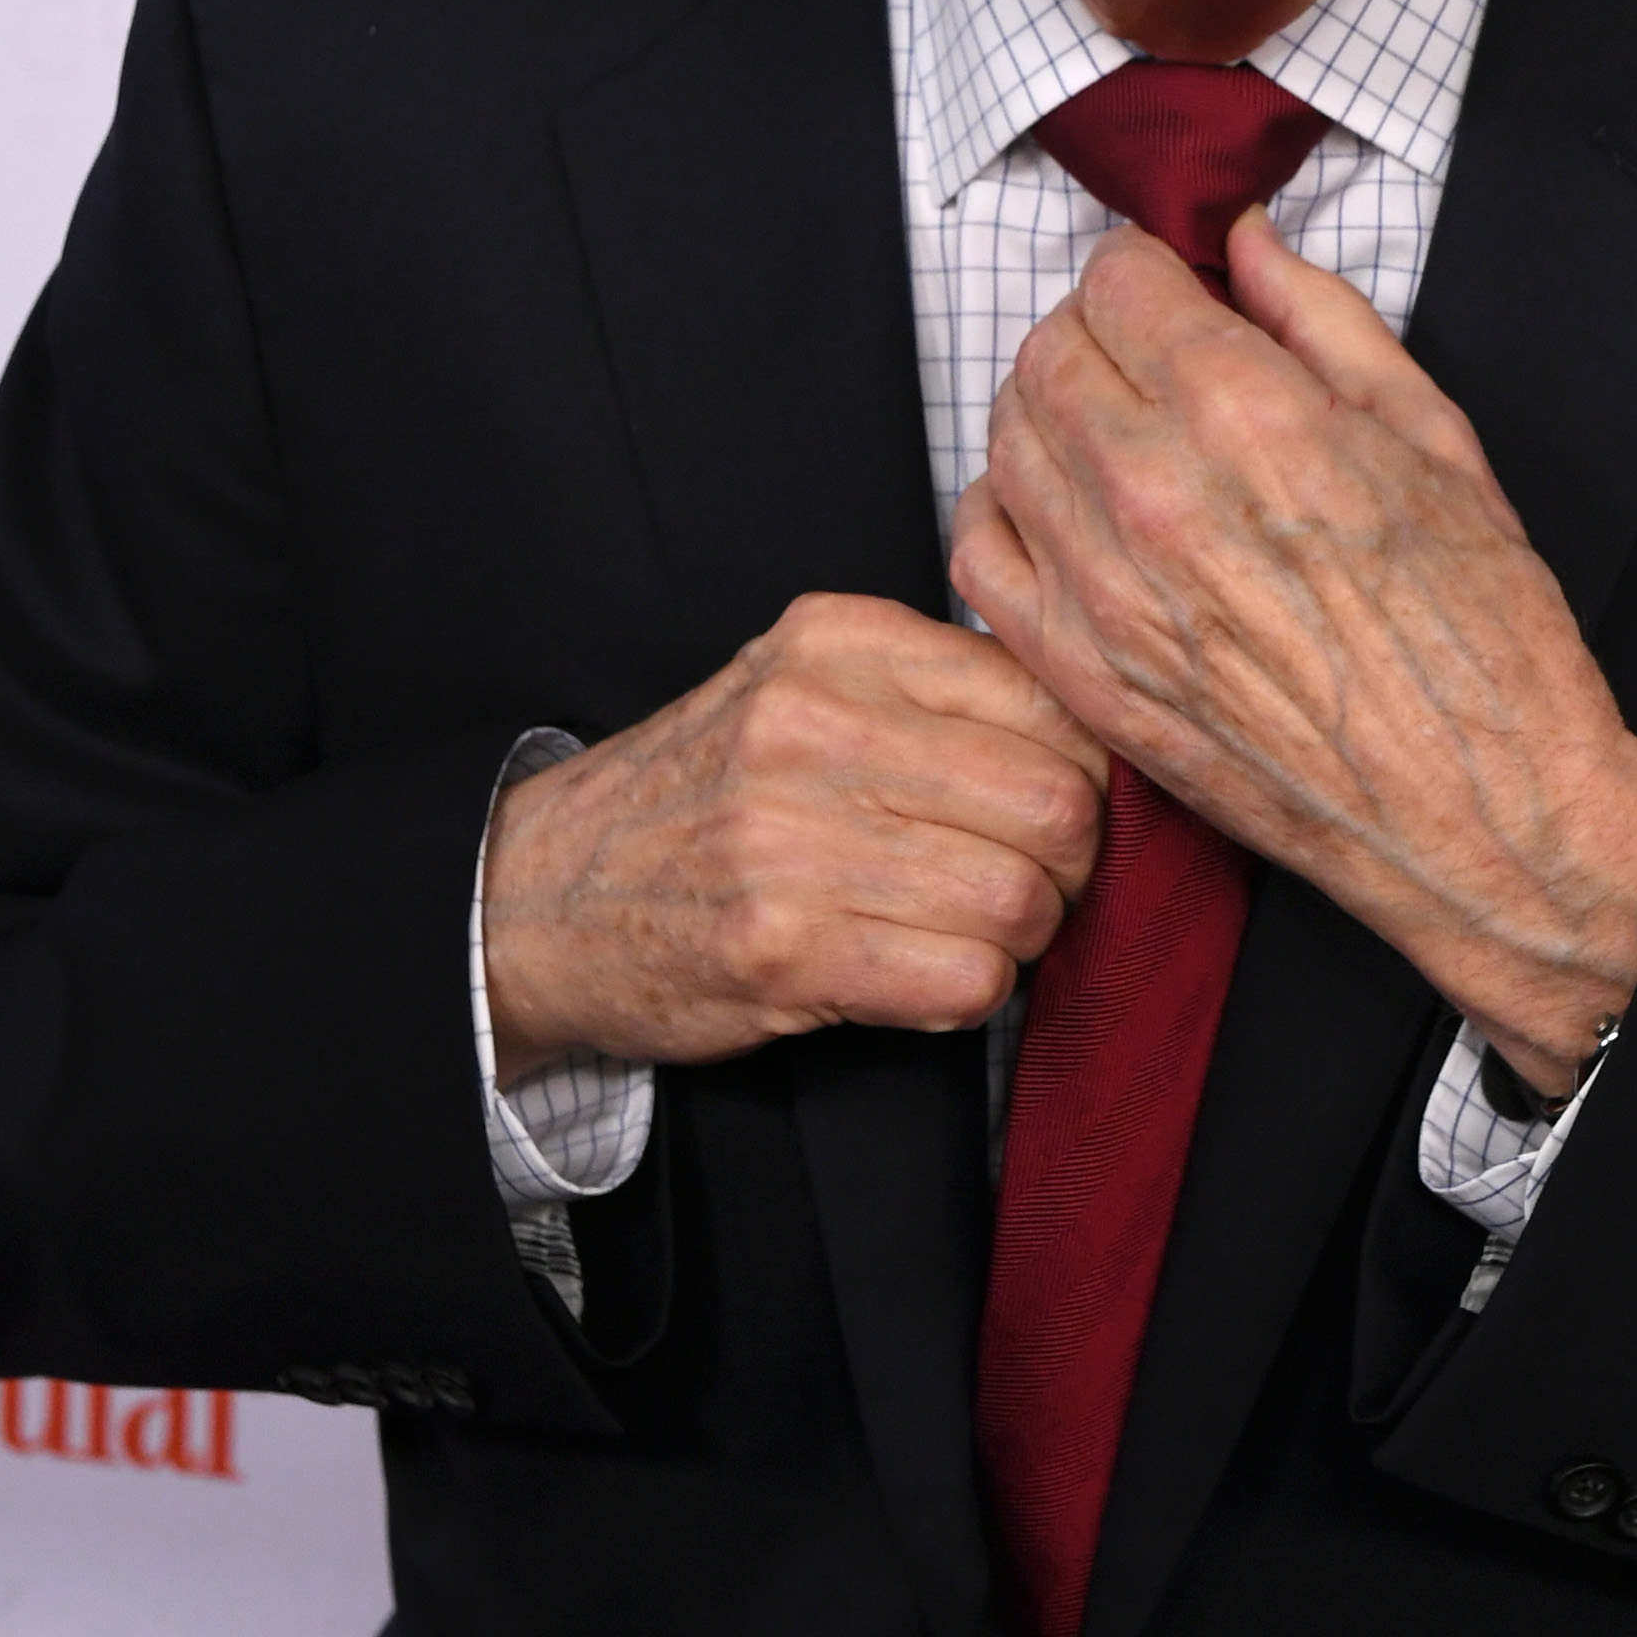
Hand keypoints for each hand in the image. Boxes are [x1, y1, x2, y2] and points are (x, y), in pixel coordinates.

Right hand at [481, 594, 1109, 1085]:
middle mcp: (813, 724)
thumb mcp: (801, 685)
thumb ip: (934, 688)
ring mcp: (791, 837)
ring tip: (972, 934)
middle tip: (1033, 887)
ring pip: (1020, 899)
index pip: (1050, 701)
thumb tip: (1099, 740)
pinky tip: (926, 977)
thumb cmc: (700, 796)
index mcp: (839, 641)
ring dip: (1023, 939)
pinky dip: (975, 994)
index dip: (1086, 774)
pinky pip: (966, 980)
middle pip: (1056, 805)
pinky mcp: (780, 946)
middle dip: (1071, 866)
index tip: (1059, 813)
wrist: (537, 893)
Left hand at [948, 220, 1636, 1093]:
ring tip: (1113, 430)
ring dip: (1048, 413)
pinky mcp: (1082, 678)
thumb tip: (1249, 242)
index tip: (1173, 289)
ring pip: (1004, 443)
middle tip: (1146, 354)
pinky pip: (978, 556)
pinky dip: (1005, 513)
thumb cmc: (1482, 634)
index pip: (1117, 283)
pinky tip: (1063, 512)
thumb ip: (1323, 321)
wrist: (1482, 811)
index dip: (1146, 270)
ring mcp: (1104, 594)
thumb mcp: (1434, 438)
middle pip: (1046, 352)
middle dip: (1092, 331)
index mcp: (1250, 417)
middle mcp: (1154, 496)